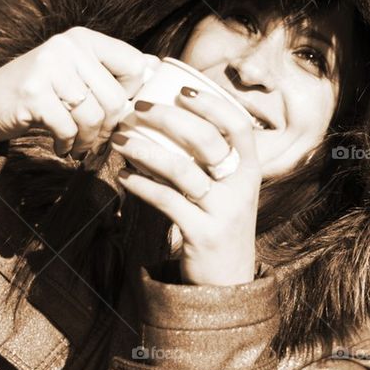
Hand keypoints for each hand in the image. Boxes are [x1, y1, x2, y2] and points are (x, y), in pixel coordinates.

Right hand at [0, 27, 160, 157]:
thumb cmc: (42, 95)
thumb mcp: (77, 75)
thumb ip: (112, 71)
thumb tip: (158, 66)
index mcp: (84, 38)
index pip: (134, 66)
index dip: (131, 95)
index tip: (114, 108)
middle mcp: (67, 46)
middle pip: (116, 98)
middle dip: (110, 128)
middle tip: (97, 139)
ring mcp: (48, 67)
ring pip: (95, 116)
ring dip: (90, 141)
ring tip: (80, 146)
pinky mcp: (33, 93)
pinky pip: (69, 128)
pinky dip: (69, 145)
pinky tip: (62, 146)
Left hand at [110, 88, 260, 285]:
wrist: (229, 281)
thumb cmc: (220, 225)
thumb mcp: (228, 192)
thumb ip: (208, 162)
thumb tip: (167, 121)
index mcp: (250, 171)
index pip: (238, 126)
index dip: (211, 103)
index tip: (182, 88)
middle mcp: (241, 188)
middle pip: (207, 141)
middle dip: (169, 118)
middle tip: (137, 108)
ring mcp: (223, 211)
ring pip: (182, 170)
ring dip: (145, 149)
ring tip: (119, 139)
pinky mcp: (202, 234)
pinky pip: (166, 201)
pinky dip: (141, 185)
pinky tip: (123, 176)